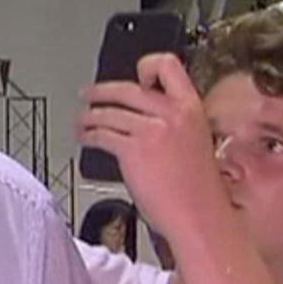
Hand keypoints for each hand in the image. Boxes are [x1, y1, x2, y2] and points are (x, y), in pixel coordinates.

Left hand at [78, 53, 228, 241]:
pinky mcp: (132, 150)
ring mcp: (151, 130)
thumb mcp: (196, 142)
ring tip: (81, 121)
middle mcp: (171, 113)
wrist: (201, 217)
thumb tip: (147, 116)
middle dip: (100, 90)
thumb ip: (174, 123)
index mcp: (192, 108)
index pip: (168, 65)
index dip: (147, 67)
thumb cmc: (199, 191)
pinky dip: (88, 135)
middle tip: (88, 95)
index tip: (136, 78)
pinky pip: (102, 134)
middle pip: (126, 88)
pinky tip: (86, 138)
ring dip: (88, 116)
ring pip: (108, 111)